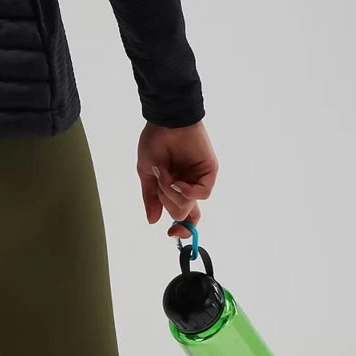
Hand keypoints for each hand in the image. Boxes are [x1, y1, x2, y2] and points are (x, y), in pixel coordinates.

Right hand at [137, 120, 217, 239]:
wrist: (165, 122)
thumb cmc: (155, 141)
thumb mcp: (146, 171)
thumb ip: (150, 197)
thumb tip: (152, 220)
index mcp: (176, 188)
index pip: (184, 217)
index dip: (180, 229)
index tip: (169, 234)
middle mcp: (189, 187)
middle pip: (184, 214)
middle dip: (167, 202)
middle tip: (160, 182)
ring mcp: (200, 180)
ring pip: (190, 206)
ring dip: (173, 194)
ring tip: (165, 175)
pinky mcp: (209, 172)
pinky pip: (202, 194)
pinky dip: (188, 192)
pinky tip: (178, 182)